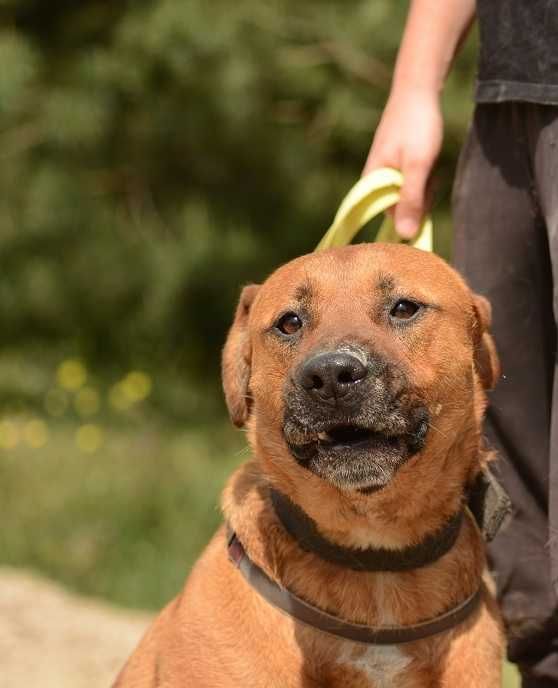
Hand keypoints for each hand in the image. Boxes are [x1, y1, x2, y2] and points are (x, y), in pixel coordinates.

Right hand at [363, 90, 442, 238]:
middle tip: (430, 173)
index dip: (412, 211)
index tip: (425, 192)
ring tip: (430, 162)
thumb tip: (405, 236)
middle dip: (422, 197)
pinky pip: (414, 183)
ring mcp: (387, 173)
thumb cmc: (416, 126)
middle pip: (403, 208)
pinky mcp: (398, 167)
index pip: (392, 217)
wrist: (418, 89)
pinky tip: (429, 159)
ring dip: (427, 185)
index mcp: (372, 182)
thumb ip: (411, 200)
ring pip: (412, 195)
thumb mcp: (418, 165)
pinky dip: (426, 176)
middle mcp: (376, 181)